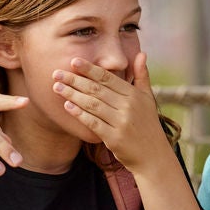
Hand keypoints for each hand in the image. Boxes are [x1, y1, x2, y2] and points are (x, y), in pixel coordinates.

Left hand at [53, 53, 167, 169]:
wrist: (153, 156)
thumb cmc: (148, 125)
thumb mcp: (148, 98)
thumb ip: (142, 75)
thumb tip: (141, 53)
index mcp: (134, 95)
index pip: (108, 78)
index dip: (89, 69)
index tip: (73, 61)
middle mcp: (128, 107)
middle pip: (96, 89)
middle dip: (74, 80)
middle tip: (56, 73)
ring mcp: (121, 123)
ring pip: (92, 104)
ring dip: (72, 95)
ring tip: (56, 87)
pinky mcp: (114, 138)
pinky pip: (93, 123)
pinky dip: (79, 114)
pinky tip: (67, 106)